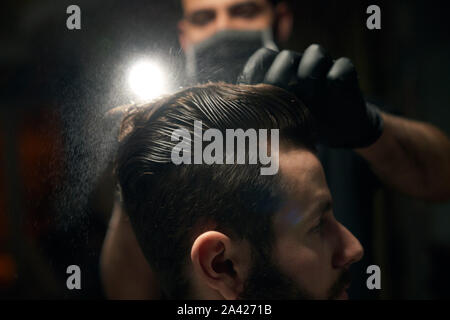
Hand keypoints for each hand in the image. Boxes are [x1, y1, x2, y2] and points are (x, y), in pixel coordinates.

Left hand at [238, 44, 382, 147]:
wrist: (336, 131)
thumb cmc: (299, 126)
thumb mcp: (275, 122)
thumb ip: (259, 111)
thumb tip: (236, 113)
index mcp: (277, 71)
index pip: (263, 58)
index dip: (259, 73)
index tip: (258, 96)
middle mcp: (298, 64)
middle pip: (286, 57)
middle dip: (282, 79)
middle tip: (283, 102)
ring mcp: (322, 67)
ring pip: (315, 54)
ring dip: (310, 76)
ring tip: (309, 102)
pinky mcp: (344, 73)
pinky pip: (341, 68)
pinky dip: (335, 82)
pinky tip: (331, 102)